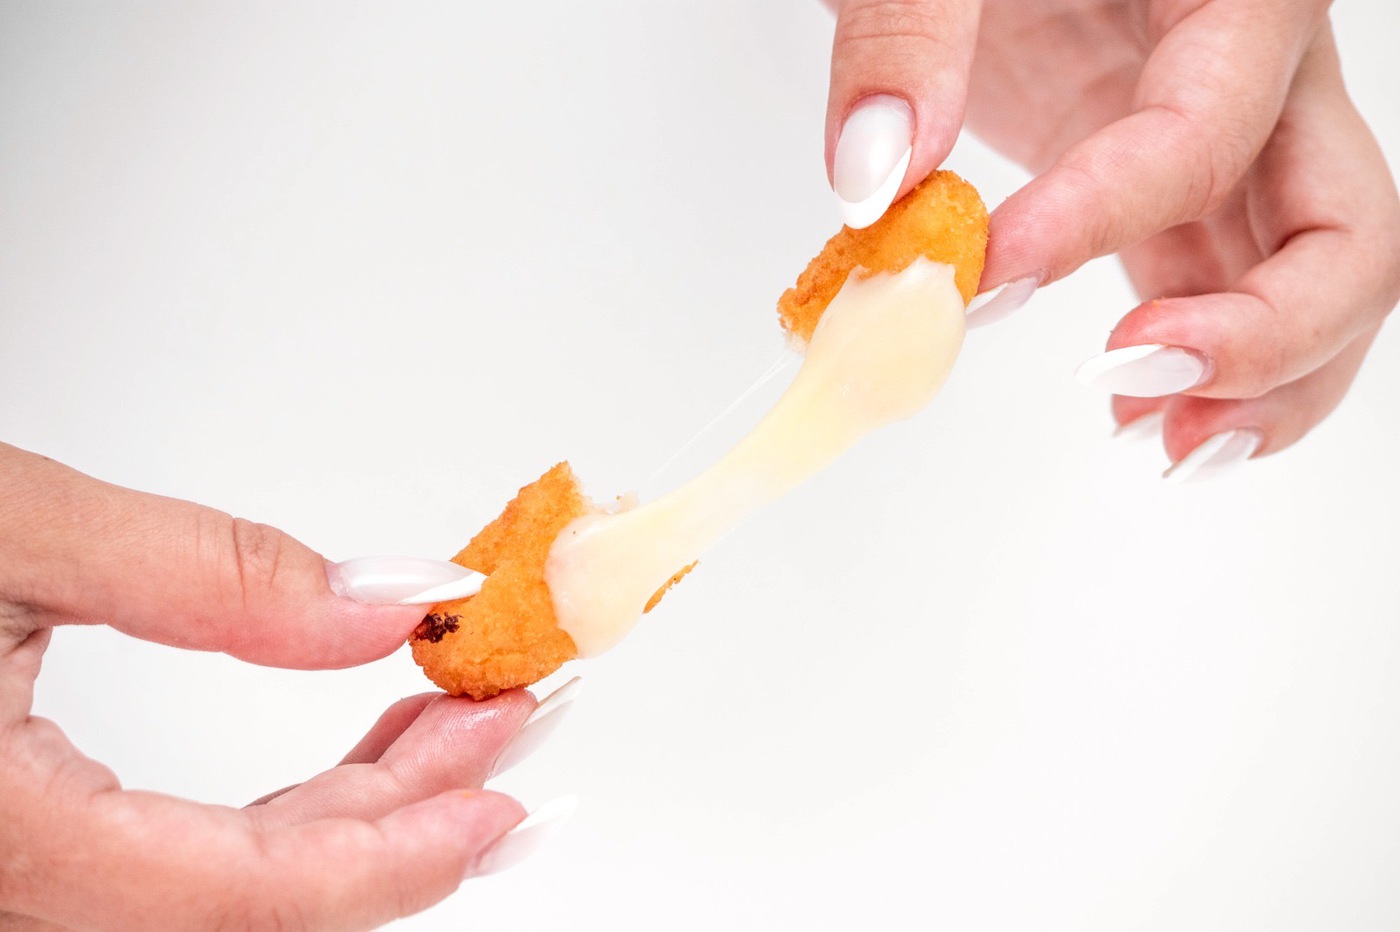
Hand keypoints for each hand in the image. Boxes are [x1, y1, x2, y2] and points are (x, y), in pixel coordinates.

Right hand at [0, 443, 548, 929]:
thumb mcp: (10, 533)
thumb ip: (213, 577)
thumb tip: (386, 599)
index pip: (248, 896)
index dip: (401, 854)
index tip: (506, 789)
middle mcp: (4, 891)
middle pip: (258, 903)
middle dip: (408, 817)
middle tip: (505, 726)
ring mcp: (15, 878)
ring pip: (228, 887)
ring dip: (361, 814)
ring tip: (451, 724)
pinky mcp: (23, 847)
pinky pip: (185, 861)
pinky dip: (291, 815)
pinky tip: (359, 754)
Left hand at [825, 0, 1399, 477]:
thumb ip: (904, 34)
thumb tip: (875, 174)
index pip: (1206, 132)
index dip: (1100, 218)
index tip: (987, 274)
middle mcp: (1260, 71)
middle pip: (1343, 226)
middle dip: (1266, 332)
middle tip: (1137, 383)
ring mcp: (1228, 137)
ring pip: (1306, 279)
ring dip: (1259, 381)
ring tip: (1165, 445)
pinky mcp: (1172, 184)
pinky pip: (1225, 282)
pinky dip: (1200, 361)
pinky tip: (1135, 410)